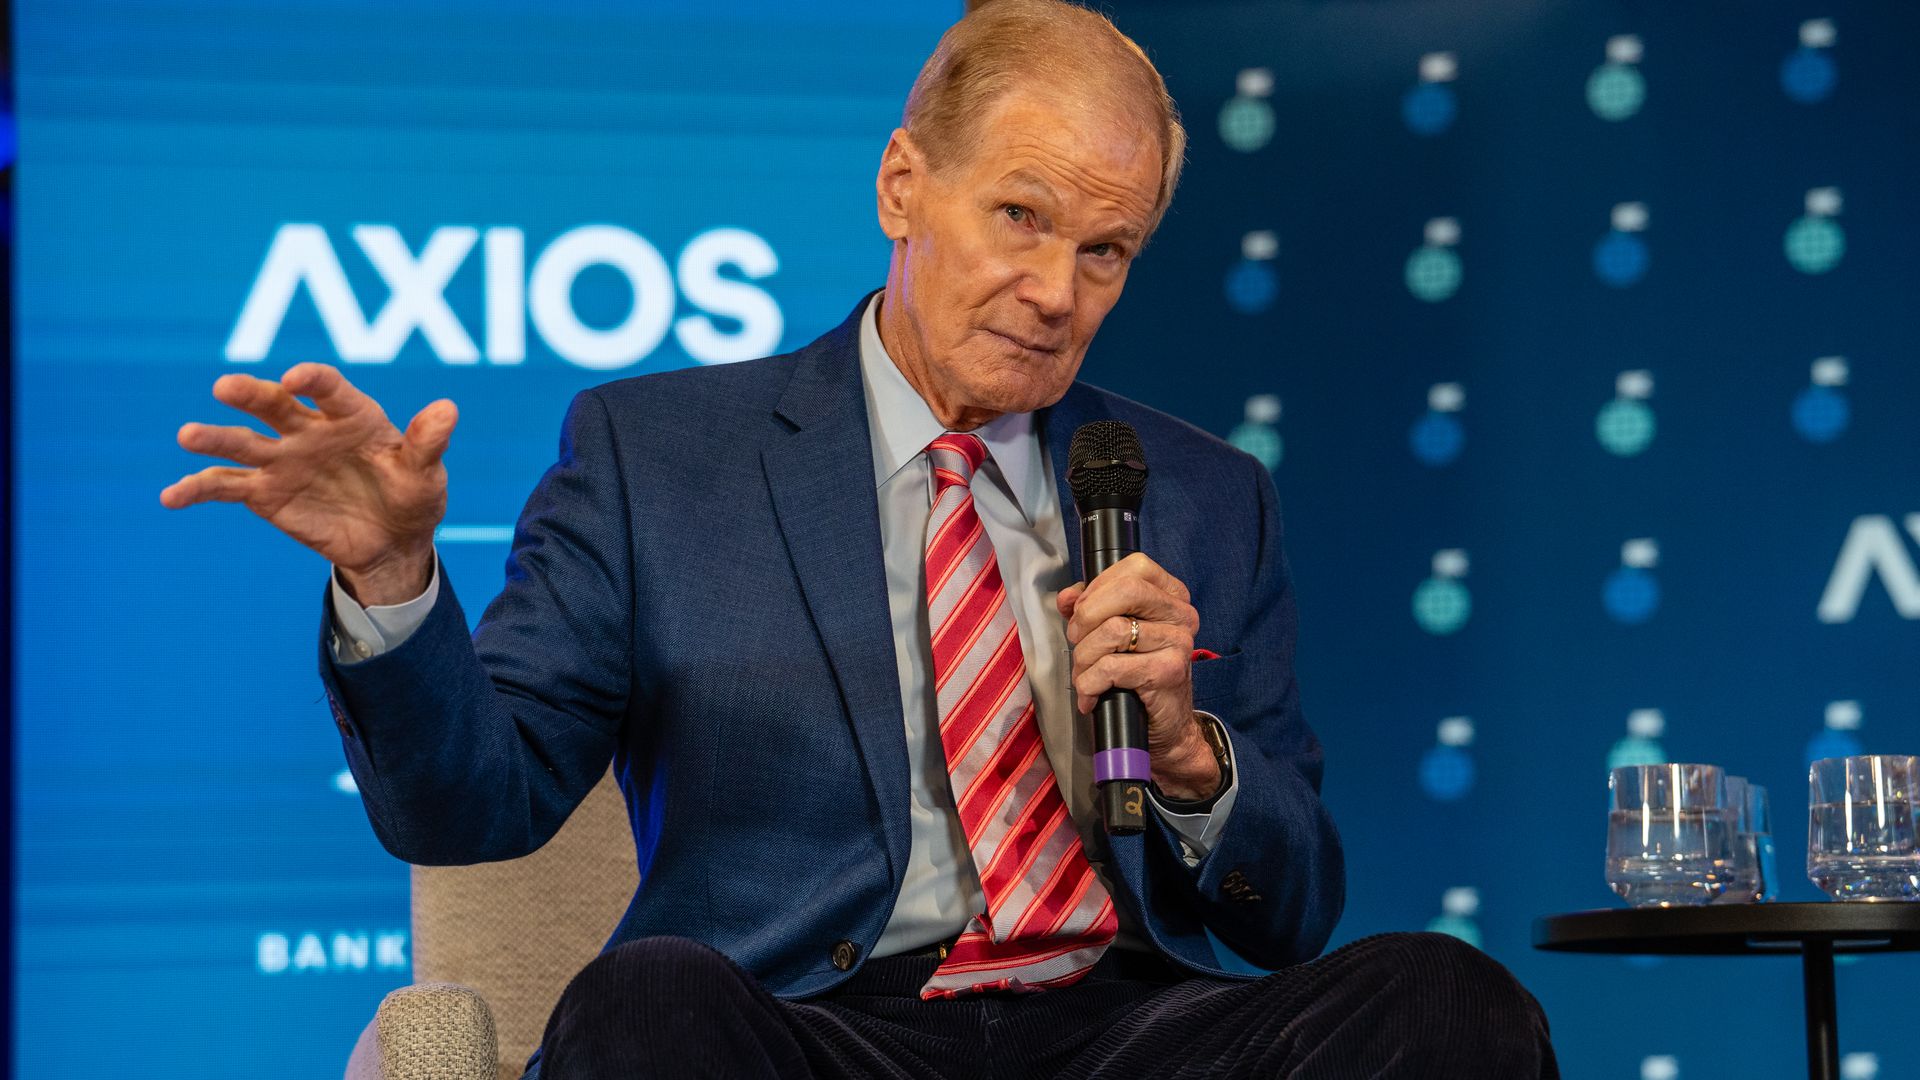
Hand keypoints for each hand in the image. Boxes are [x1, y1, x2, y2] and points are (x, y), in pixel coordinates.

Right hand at [160, 363, 455, 605]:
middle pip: (274, 404)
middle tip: (225, 387)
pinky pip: (224, 486)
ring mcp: (282, 459)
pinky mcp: (264, 492)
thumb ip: (429, 442)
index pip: (328, 389)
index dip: (313, 380)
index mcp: (350, 415)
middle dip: (250, 394)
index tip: (298, 378)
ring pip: (242, 442)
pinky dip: (196, 489)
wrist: (392, 540)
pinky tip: (170, 497)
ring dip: (214, 437)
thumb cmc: (413, 496)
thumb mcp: (427, 473)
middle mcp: (309, 429)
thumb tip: (448, 410)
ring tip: (188, 435)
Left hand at [1055, 552, 1219, 800]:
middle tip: (1077, 640)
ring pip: (1112, 631)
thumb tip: (1067, 597)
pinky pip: (1112, 667)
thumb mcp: (1114, 635)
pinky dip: (1090, 683)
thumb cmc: (1137, 677)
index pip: (1135, 567)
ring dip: (1084, 658)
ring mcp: (1179, 643)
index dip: (1098, 586)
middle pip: (1126, 590)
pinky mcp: (1169, 672)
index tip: (1082, 610)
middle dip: (1087, 616)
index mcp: (1172, 597)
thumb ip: (1091, 607)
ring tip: (1084, 676)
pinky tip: (1091, 696)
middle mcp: (1181, 616)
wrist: (1165, 728)